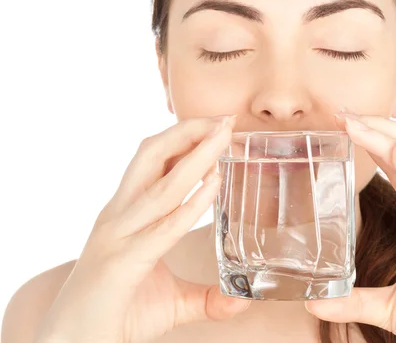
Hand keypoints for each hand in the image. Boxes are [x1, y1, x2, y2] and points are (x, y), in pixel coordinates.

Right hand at [34, 116, 248, 342]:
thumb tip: (240, 300)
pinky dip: (190, 203)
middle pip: (151, 156)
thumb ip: (205, 297)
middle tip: (224, 118)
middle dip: (189, 131)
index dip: (184, 138)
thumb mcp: (171, 301)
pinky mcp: (122, 263)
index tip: (216, 125)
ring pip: (160, 184)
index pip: (152, 162)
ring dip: (196, 156)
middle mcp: (119, 216)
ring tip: (224, 137)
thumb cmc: (117, 315)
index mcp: (125, 214)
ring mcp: (118, 236)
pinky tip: (214, 184)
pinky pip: (162, 226)